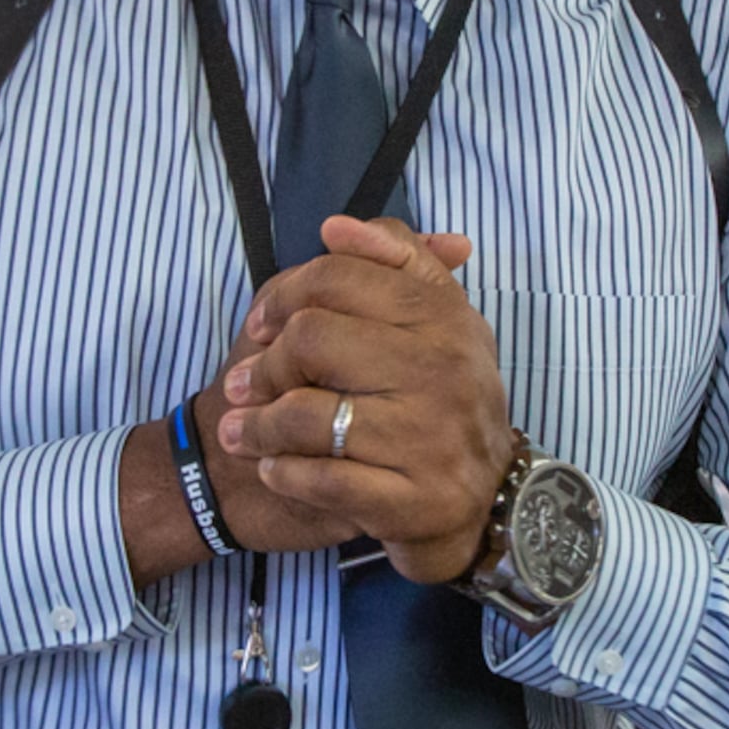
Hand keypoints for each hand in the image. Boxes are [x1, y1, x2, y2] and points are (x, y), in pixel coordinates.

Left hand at [218, 215, 514, 583]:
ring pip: (308, 416)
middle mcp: (443, 371)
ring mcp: (431, 439)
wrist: (486, 500)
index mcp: (442, 317)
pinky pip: (324, 480)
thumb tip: (336, 227)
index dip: (282, 297)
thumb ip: (391, 261)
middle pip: (313, 340)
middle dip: (264, 367)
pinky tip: (274, 469)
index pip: (337, 279)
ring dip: (257, 427)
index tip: (261, 327)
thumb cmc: (437, 396)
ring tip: (242, 433)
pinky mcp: (415, 501)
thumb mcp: (432, 320)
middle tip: (244, 388)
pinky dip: (284, 474)